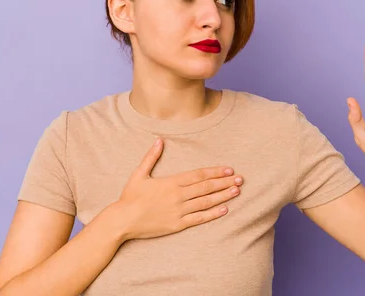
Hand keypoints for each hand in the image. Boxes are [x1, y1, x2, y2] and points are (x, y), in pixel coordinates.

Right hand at [116, 138, 242, 240]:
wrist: (123, 220)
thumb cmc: (130, 197)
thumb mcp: (139, 174)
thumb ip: (151, 157)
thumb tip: (159, 140)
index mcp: (171, 182)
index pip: (199, 175)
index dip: (215, 172)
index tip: (228, 169)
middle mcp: (178, 195)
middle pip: (206, 187)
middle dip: (224, 182)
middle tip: (240, 179)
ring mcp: (179, 210)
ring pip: (206, 202)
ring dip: (223, 196)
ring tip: (236, 191)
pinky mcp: (178, 224)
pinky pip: (199, 218)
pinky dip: (213, 214)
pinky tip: (225, 209)